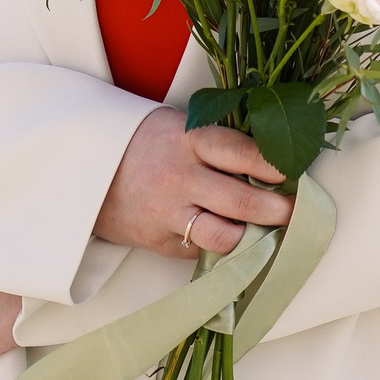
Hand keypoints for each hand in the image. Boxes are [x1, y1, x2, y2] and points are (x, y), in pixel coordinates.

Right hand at [94, 106, 294, 259]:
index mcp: (187, 142)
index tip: (294, 172)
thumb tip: (269, 159)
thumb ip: (215, 143)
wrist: (82, 172)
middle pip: (241, 201)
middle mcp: (180, 178)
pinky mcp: (161, 242)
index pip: (240, 153)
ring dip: (254, 237)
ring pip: (225, 237)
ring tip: (270, 231)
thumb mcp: (175, 127)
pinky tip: (236, 240)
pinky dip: (222, 248)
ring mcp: (169, 214)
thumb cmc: (142, 144)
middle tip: (297, 211)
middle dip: (278, 210)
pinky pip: (202, 252)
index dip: (273, 165)